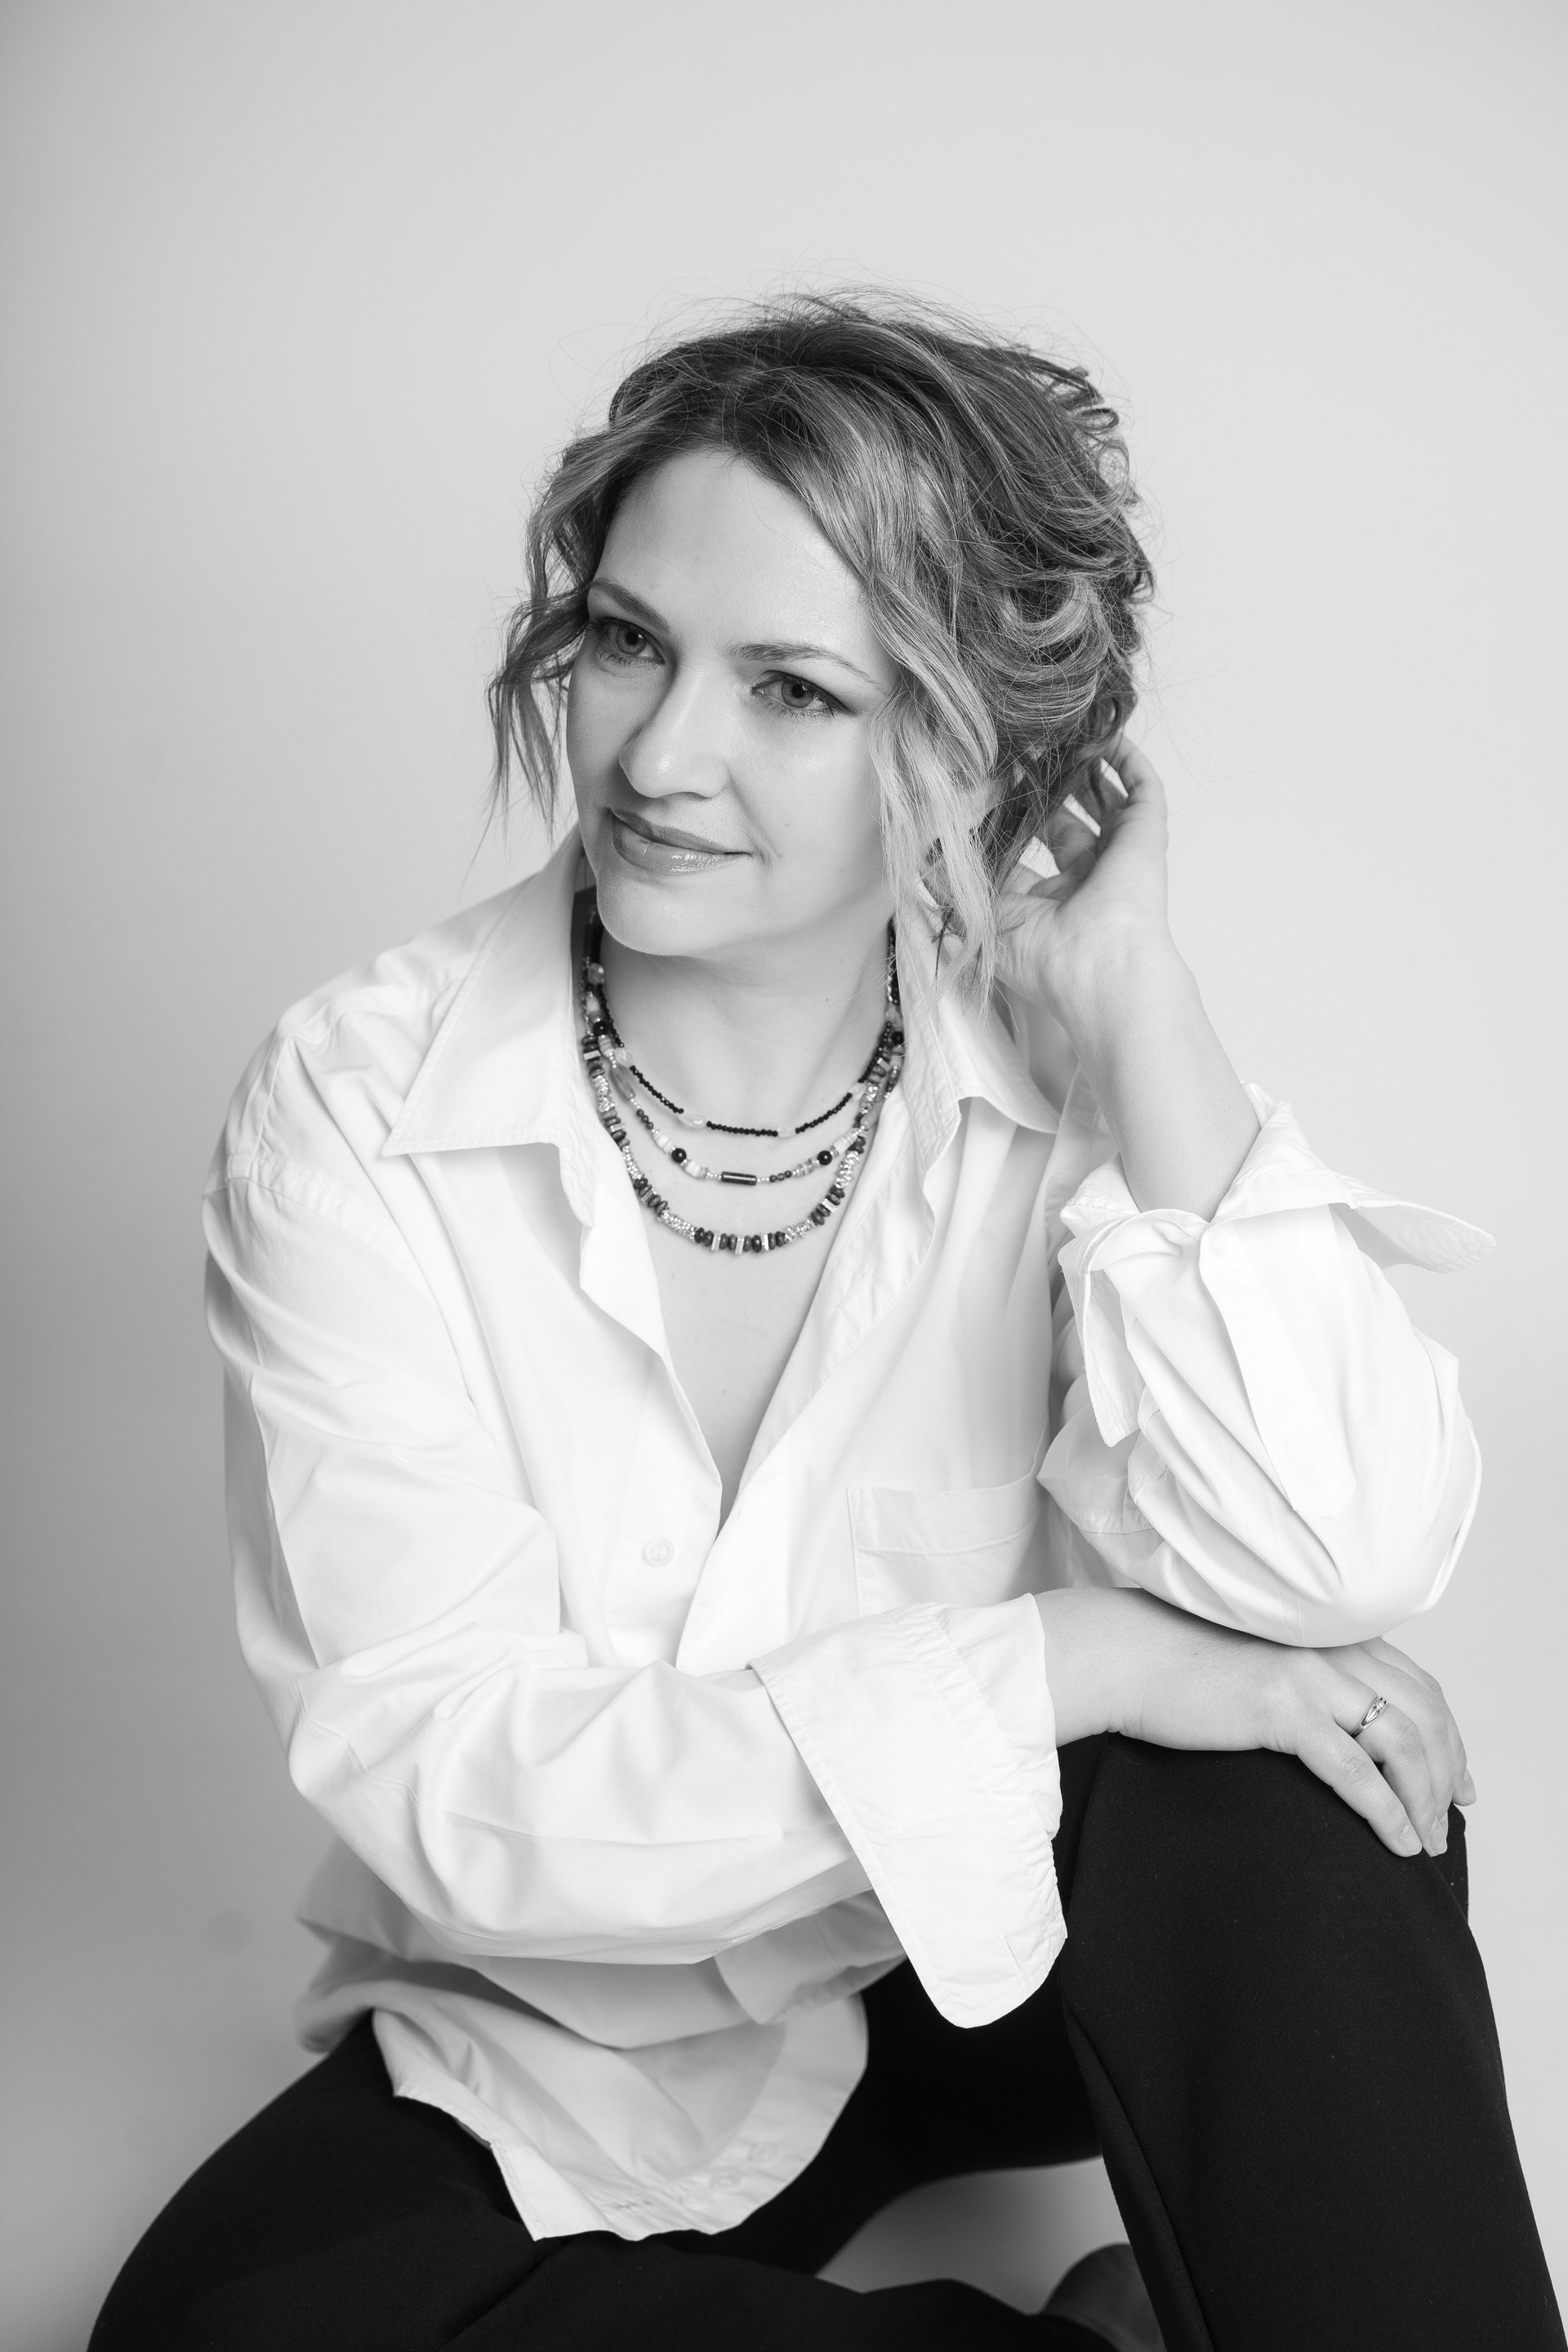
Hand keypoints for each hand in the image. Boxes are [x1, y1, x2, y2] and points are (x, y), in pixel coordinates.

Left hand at [996, 741, 1259, 1218]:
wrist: (1099, 967)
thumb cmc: (1046, 959)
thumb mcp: (984, 922)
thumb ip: (952, 892)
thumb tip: (919, 871)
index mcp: (1054, 899)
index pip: (1031, 850)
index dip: (1011, 819)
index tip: (987, 790)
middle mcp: (1088, 876)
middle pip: (1067, 820)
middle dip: (1046, 789)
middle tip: (1021, 757)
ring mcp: (1119, 854)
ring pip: (1104, 799)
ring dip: (1084, 769)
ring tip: (1060, 737)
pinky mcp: (1146, 835)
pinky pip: (1142, 787)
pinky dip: (1126, 759)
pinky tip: (1104, 733)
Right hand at [1038, 1588, 1473, 1856]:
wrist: (1121, 1653)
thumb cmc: (1173, 1660)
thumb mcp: (1257, 1657)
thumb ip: (1301, 1676)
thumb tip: (1328, 1723)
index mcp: (1328, 1630)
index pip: (1416, 1684)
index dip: (1447, 1734)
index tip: (1456, 1777)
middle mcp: (1331, 1645)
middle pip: (1423, 1713)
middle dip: (1447, 1770)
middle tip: (1451, 1816)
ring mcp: (1310, 1674)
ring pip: (1402, 1742)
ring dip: (1424, 1798)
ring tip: (1426, 1841)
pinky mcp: (1283, 1709)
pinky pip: (1356, 1770)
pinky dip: (1387, 1811)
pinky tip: (1396, 1841)